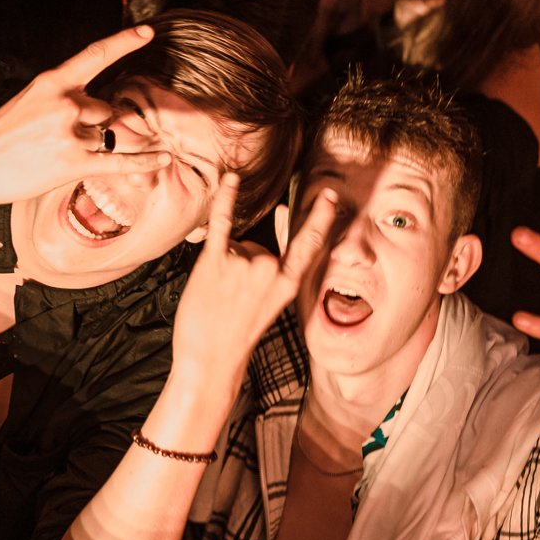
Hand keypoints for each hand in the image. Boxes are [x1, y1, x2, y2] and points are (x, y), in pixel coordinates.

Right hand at [0, 25, 174, 212]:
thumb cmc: (0, 134)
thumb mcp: (30, 101)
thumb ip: (66, 100)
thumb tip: (104, 112)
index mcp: (53, 81)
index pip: (96, 55)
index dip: (125, 42)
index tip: (149, 31)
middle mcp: (66, 103)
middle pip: (107, 109)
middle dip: (96, 123)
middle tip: (60, 138)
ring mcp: (70, 133)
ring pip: (107, 134)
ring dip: (95, 144)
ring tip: (60, 153)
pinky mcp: (74, 162)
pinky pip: (120, 161)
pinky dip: (146, 162)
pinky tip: (165, 158)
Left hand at [171, 174, 337, 390]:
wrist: (209, 361)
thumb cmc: (236, 335)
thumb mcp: (269, 307)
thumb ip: (273, 274)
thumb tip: (263, 239)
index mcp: (288, 284)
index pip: (309, 245)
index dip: (321, 219)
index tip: (330, 196)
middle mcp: (269, 269)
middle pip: (259, 247)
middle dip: (243, 267)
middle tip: (233, 301)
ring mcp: (243, 264)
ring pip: (237, 246)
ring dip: (225, 264)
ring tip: (218, 297)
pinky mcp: (214, 261)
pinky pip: (222, 223)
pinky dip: (225, 200)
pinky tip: (230, 179)